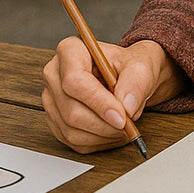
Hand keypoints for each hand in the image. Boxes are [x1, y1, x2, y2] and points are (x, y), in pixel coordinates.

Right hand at [41, 37, 180, 153]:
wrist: (130, 77)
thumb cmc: (131, 65)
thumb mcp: (141, 65)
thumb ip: (136, 82)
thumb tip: (126, 106)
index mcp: (70, 51)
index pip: (74, 81)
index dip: (98, 102)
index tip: (121, 116)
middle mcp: (54, 74)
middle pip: (71, 110)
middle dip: (104, 124)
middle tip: (128, 125)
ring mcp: (52, 99)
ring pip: (71, 129)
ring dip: (102, 135)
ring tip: (124, 128)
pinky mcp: (55, 119)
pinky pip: (72, 140)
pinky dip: (97, 142)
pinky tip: (112, 132)